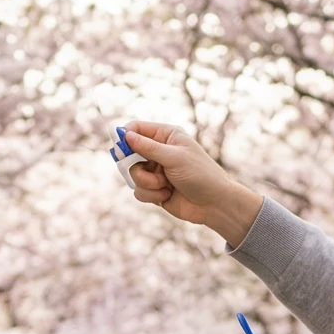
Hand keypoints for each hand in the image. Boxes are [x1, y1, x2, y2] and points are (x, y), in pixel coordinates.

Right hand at [119, 122, 264, 245]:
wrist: (214, 204)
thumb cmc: (200, 175)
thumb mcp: (174, 157)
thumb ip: (148, 147)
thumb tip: (125, 135)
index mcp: (166, 136)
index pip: (137, 129)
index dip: (125, 136)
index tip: (118, 147)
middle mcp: (159, 152)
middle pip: (130, 153)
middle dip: (135, 165)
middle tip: (142, 169)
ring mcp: (156, 171)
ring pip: (133, 175)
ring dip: (147, 182)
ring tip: (164, 185)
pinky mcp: (154, 190)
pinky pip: (139, 191)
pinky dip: (151, 195)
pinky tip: (166, 195)